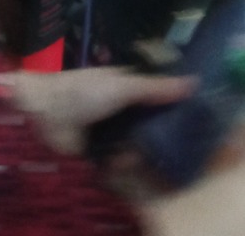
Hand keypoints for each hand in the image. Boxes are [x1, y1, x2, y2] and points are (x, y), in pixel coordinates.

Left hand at [7, 68, 192, 154]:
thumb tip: (194, 82)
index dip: (174, 105)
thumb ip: (156, 88)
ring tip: (150, 157)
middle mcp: (122, 107)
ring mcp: (112, 129)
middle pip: (150, 123)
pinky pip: (121, 159)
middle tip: (181, 147)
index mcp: (127, 85)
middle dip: (161, 135)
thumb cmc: (85, 91)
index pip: (157, 96)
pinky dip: (124, 162)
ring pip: (138, 143)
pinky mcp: (102, 151)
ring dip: (142, 151)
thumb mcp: (124, 86)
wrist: (46, 114)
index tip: (198, 117)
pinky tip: (125, 162)